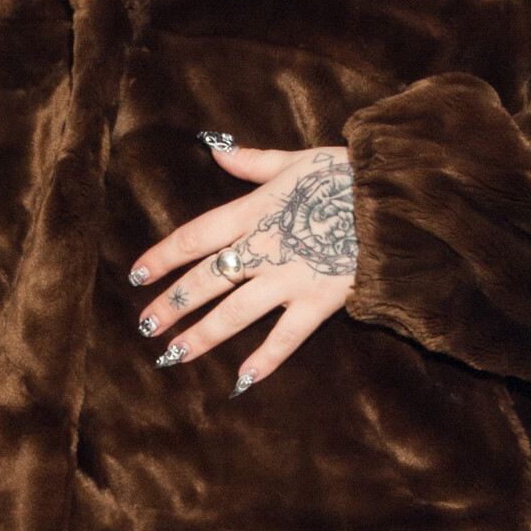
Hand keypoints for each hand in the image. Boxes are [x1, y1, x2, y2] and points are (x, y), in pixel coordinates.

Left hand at [131, 142, 357, 391]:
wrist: (394, 199)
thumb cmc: (347, 175)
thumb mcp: (296, 160)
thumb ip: (252, 162)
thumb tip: (216, 149)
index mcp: (253, 212)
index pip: (194, 238)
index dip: (162, 257)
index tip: (137, 274)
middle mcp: (263, 248)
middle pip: (206, 280)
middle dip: (172, 304)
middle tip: (146, 326)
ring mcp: (290, 278)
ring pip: (234, 313)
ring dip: (201, 336)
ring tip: (172, 355)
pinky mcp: (319, 301)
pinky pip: (286, 337)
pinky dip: (264, 361)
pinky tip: (241, 381)